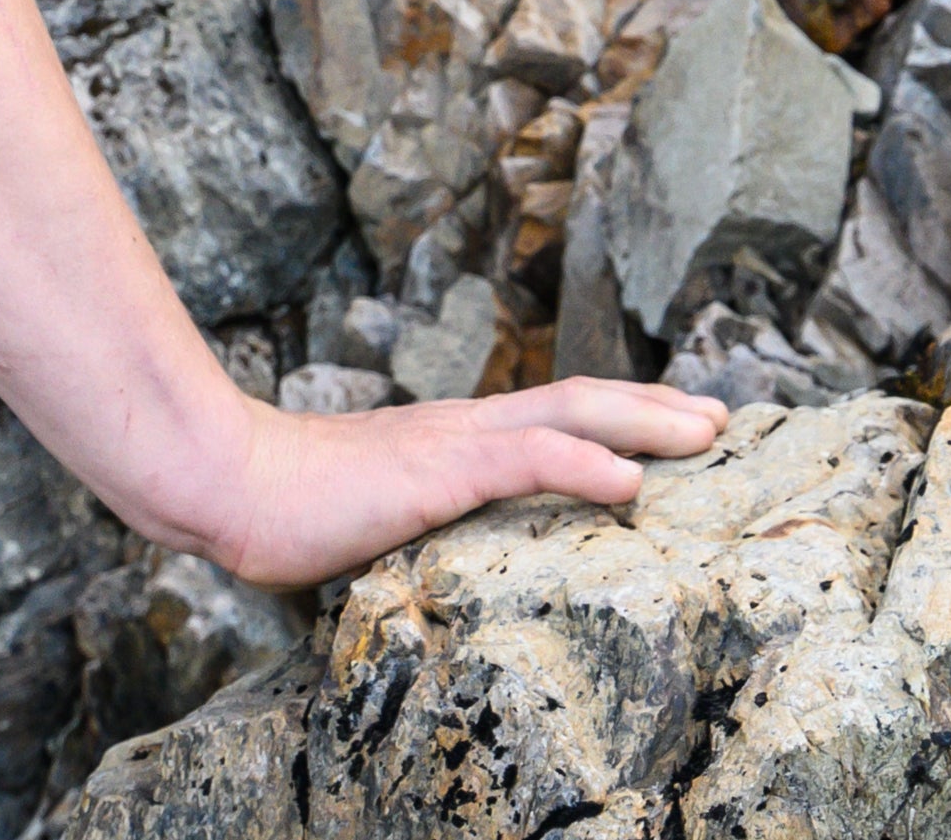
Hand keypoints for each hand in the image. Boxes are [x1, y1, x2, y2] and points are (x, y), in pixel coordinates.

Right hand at [168, 379, 729, 590]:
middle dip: (655, 407)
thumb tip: (450, 551)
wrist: (231, 484)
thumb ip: (424, 517)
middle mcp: (464, 424)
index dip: (617, 413)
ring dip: (643, 421)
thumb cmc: (291, 508)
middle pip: (579, 398)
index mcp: (454, 437)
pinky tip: (628, 481)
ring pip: (568, 413)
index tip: (674, 423)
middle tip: (719, 418)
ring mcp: (452, 440)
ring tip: (702, 434)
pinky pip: (525, 460)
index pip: (552, 412)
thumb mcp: (379, 512)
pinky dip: (583, 464)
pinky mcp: (435, 468)